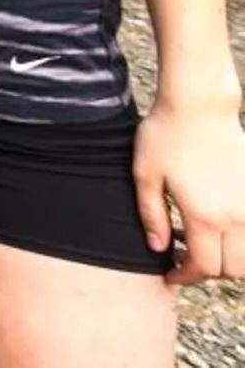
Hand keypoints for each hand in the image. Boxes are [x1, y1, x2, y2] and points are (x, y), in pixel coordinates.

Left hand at [137, 95, 244, 280]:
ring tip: (203, 242)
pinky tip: (219, 224)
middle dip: (208, 271)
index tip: (170, 273)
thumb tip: (158, 248)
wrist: (200, 104)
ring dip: (231, 261)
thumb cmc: (166, 135)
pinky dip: (243, 241)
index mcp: (204, 216)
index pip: (203, 267)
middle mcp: (236, 217)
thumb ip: (151, 215)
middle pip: (233, 270)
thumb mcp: (145, 174)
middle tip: (184, 255)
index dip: (185, 276)